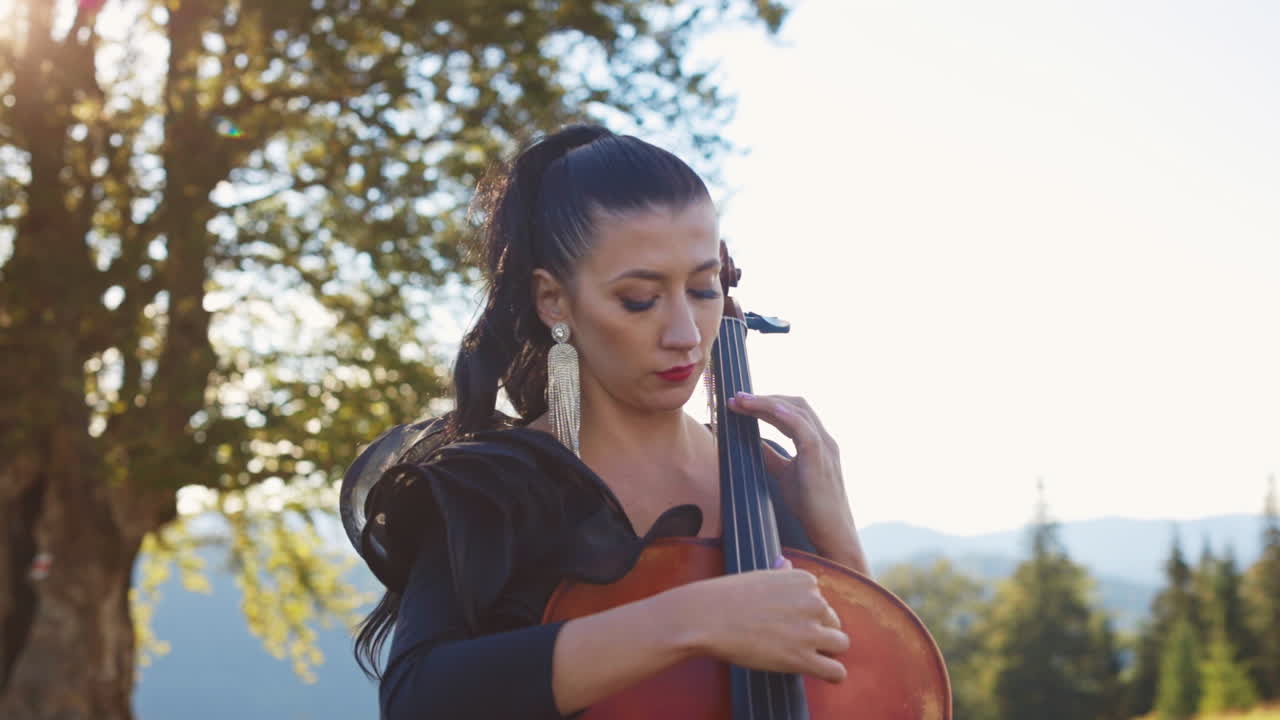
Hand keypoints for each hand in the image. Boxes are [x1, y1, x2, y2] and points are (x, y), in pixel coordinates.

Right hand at [673, 563, 848, 682]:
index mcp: (805, 581)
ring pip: (841, 644)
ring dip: (827, 650)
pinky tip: (822, 673)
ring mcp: (809, 630)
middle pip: (833, 622)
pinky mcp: (802, 658)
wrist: (707, 618)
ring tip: (806, 655)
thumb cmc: (727, 597)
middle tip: (791, 640)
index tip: (786, 621)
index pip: (822, 601)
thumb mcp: (759, 576)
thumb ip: (780, 573)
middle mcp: (814, 602)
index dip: (806, 615)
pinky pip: (836, 671)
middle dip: (818, 631)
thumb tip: (785, 562)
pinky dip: (832, 674)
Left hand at [726, 392, 866, 572]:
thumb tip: (751, 443)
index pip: (792, 411)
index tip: (741, 402)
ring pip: (796, 411)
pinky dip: (784, 415)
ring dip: (766, 403)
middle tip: (737, 398)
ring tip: (741, 402)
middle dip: (765, 398)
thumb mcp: (785, 475)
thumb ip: (771, 457)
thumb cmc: (811, 506)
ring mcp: (824, 447)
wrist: (831, 532)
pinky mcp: (819, 458)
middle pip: (795, 404)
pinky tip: (766, 408)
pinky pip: (802, 429)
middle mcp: (823, 439)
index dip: (767, 403)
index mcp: (817, 441)